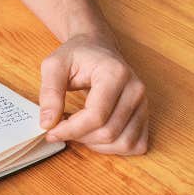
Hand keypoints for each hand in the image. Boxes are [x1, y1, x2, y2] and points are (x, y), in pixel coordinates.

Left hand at [38, 35, 147, 155]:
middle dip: (80, 137)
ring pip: (123, 143)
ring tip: (79, 130)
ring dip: (96, 145)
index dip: (71, 130)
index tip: (51, 131)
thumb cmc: (77, 55)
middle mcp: (135, 89)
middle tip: (62, 128)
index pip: (96, 116)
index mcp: (115, 73)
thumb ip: (50, 92)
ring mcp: (143, 103)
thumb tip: (48, 123)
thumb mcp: (54, 65)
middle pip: (109, 132)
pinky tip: (96, 134)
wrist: (97, 46)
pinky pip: (134, 145)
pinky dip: (113, 148)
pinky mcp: (145, 115)